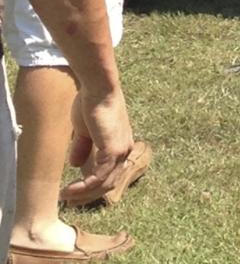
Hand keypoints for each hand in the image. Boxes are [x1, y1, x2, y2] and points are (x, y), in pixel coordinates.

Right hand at [61, 86, 133, 205]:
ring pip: (103, 184)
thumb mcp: (85, 130)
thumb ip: (83, 147)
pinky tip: (70, 190)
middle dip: (87, 195)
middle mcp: (124, 151)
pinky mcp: (113, 151)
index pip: (109, 174)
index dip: (92, 187)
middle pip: (108, 184)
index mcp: (120, 145)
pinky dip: (83, 187)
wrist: (98, 87)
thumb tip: (76, 164)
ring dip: (83, 194)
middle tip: (69, 201)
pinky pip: (98, 178)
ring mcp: (121, 151)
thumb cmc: (91, 103)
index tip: (74, 193)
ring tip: (66, 197)